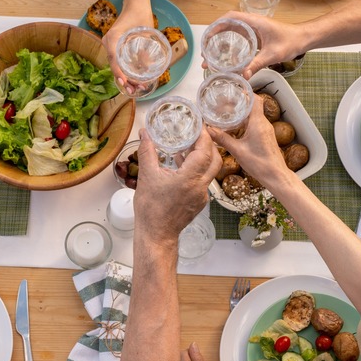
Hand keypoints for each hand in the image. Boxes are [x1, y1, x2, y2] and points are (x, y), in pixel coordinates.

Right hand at [101, 8, 154, 93]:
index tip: (125, 82)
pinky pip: (117, 62)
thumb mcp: (146, 30)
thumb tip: (147, 67)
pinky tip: (133, 80)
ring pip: (115, 66)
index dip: (118, 72)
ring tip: (136, 89)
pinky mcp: (115, 47)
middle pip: (113, 65)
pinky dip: (124, 72)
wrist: (136, 4)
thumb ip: (146, 47)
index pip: (113, 58)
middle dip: (123, 80)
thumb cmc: (140, 14)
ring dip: (124, 78)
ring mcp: (111, 45)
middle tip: (134, 91)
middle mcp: (108, 42)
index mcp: (112, 37)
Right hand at [134, 128, 221, 243]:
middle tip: (197, 134)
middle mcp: (201, 187)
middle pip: (215, 160)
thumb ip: (147, 152)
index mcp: (190, 179)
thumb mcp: (147, 176)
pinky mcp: (199, 202)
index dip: (204, 136)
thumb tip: (145, 134)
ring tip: (187, 148)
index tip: (199, 126)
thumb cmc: (151, 209)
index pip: (205, 151)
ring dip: (202, 157)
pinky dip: (197, 170)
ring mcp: (202, 196)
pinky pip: (203, 181)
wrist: (156, 234)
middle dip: (208, 145)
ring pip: (210, 171)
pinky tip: (181, 167)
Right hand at [207, 94, 290, 190]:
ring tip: (228, 113)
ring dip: (243, 113)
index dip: (246, 93)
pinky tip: (236, 127)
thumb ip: (223, 139)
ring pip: (254, 115)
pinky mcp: (265, 136)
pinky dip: (246, 122)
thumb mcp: (237, 151)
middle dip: (241, 102)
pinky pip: (256, 123)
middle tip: (226, 102)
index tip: (235, 90)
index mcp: (258, 123)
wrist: (275, 175)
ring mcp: (266, 130)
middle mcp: (264, 124)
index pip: (255, 100)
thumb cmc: (260, 164)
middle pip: (254, 106)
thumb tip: (209, 130)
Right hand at [210, 11, 303, 78]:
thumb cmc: (291, 41)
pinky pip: (238, 39)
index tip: (208, 36)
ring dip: (219, 42)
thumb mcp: (273, 54)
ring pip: (231, 32)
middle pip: (227, 25)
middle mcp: (251, 23)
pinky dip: (229, 46)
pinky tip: (224, 59)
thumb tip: (243, 76)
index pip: (230, 17)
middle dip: (214, 37)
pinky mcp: (255, 37)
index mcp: (254, 22)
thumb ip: (257, 64)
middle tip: (205, 53)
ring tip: (210, 58)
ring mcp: (253, 30)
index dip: (216, 25)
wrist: (303, 38)